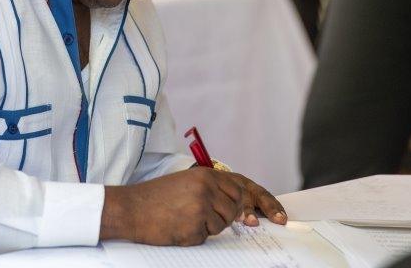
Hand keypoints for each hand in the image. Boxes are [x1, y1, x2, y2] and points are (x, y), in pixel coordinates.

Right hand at [101, 168, 285, 245]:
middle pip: (236, 209)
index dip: (266, 202)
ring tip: (182, 216)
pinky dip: (193, 235)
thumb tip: (245, 209)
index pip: (246, 187)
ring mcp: (203, 207)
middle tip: (198, 214)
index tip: (280, 215)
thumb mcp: (187, 183)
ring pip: (223, 225)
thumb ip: (215, 190)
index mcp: (207, 174)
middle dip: (224, 216)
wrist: (130, 208)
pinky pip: (206, 237)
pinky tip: (177, 225)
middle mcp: (209, 188)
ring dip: (206, 226)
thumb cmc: (156, 197)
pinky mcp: (195, 226)